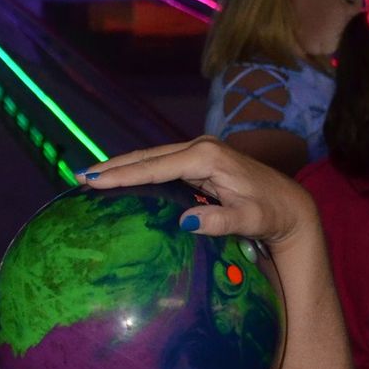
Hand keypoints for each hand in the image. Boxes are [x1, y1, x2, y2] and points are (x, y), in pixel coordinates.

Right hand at [80, 136, 314, 251]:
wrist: (290, 204)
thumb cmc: (271, 214)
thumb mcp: (251, 220)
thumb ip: (222, 220)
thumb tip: (186, 220)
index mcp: (207, 157)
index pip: (156, 167)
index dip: (123, 174)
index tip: (94, 180)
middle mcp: (200, 148)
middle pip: (147, 157)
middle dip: (112, 166)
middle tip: (78, 176)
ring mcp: (198, 153)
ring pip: (151, 159)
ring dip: (121, 167)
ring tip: (88, 177)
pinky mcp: (198, 162)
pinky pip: (160, 166)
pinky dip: (136, 171)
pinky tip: (118, 180)